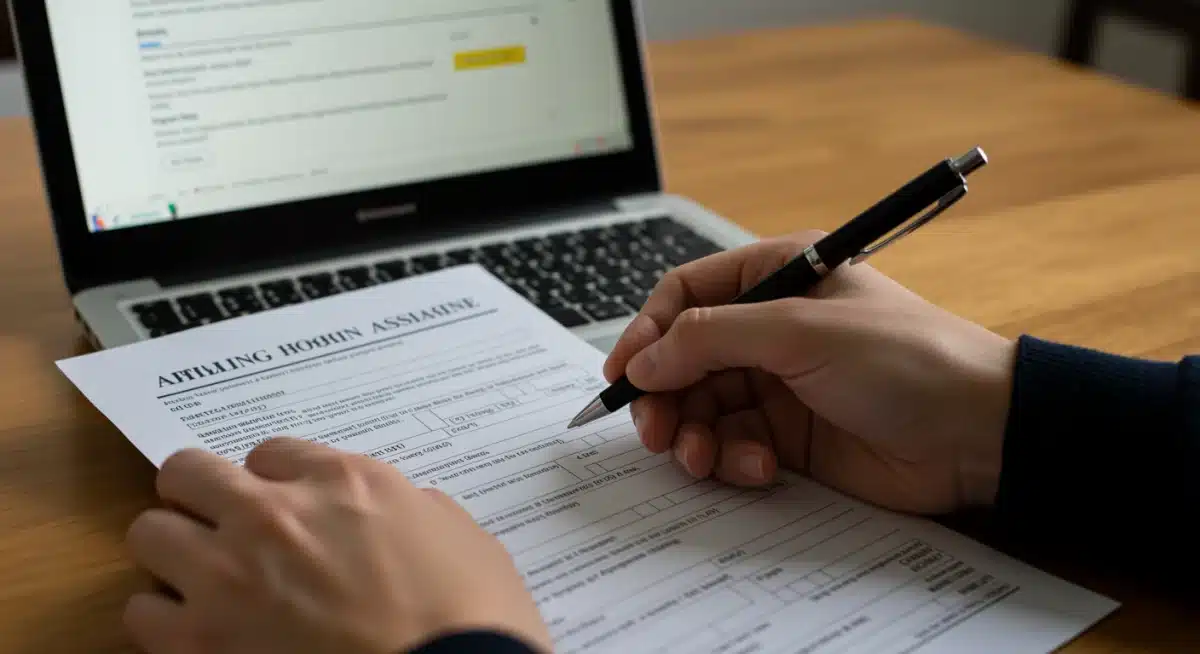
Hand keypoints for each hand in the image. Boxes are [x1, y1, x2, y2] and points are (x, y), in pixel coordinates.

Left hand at [123, 438, 549, 653]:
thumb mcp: (461, 536)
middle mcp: (274, 515)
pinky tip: (197, 632)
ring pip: (149, 534)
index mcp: (343, 481)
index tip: (287, 505)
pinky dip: (165, 620)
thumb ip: (415, 509)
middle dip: (201, 496)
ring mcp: (228, 577)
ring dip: (175, 554)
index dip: (276, 482)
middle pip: (187, 473)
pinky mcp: (200, 644)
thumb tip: (402, 513)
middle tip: (224, 526)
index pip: (269, 453)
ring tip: (204, 581)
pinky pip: (142, 614)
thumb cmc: (473, 615)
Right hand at [604, 231, 1016, 514]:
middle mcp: (771, 329)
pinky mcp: (791, 437)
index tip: (623, 375)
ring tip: (703, 460)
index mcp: (776, 278)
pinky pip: (734, 446)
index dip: (648, 332)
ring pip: (703, 409)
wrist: (979, 433)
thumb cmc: (903, 358)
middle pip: (684, 359)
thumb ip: (711, 339)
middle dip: (665, 397)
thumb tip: (642, 361)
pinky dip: (733, 461)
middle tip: (657, 432)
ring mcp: (779, 385)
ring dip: (694, 437)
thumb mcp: (800, 332)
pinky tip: (758, 469)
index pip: (686, 295)